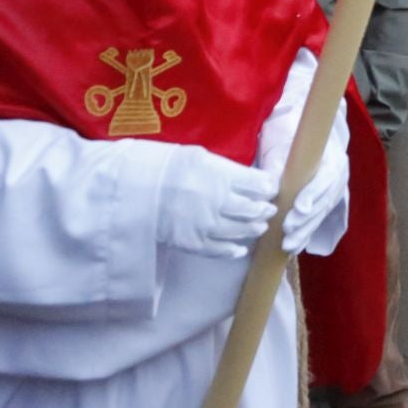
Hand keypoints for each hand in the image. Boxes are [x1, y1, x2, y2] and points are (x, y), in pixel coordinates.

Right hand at [158, 147, 277, 258]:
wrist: (136, 190)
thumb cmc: (169, 168)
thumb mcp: (199, 157)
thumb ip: (225, 168)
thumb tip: (251, 178)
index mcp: (221, 177)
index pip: (257, 184)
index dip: (267, 187)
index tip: (270, 188)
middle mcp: (218, 202)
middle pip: (252, 209)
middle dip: (264, 209)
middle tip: (269, 209)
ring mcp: (207, 225)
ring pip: (240, 230)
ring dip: (253, 229)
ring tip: (259, 227)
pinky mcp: (194, 242)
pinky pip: (220, 250)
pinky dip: (233, 250)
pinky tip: (240, 249)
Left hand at [281, 140, 349, 255]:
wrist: (313, 148)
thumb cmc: (297, 145)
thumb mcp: (290, 148)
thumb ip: (282, 162)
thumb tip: (270, 181)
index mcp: (333, 161)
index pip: (325, 179)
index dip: (312, 195)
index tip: (299, 208)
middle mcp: (338, 179)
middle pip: (323, 202)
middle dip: (305, 219)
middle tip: (287, 228)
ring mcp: (335, 194)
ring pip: (320, 216)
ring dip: (304, 232)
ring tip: (287, 245)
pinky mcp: (327, 206)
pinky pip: (317, 223)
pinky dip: (305, 237)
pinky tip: (294, 249)